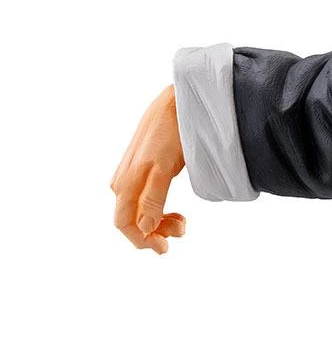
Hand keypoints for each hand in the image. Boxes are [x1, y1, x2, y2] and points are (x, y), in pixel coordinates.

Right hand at [111, 86, 186, 253]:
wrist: (176, 106)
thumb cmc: (171, 135)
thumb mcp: (163, 169)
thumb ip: (153, 199)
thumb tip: (144, 228)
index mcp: (125, 184)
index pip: (124, 224)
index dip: (142, 240)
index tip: (165, 249)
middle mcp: (123, 183)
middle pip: (132, 221)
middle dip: (155, 231)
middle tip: (183, 227)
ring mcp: (131, 177)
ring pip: (140, 212)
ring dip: (159, 222)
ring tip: (182, 219)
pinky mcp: (142, 172)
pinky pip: (145, 200)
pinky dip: (159, 210)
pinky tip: (174, 210)